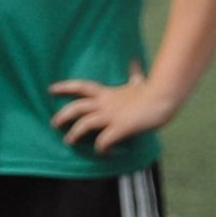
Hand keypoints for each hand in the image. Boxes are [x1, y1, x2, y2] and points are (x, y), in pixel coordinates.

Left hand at [49, 75, 179, 155]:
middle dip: (62, 116)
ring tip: (69, 141)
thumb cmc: (154, 90)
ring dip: (74, 134)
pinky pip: (104, 141)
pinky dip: (101, 149)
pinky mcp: (120, 128)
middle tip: (53, 124)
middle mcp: (106, 104)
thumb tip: (135, 63)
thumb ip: (133, 75)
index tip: (51, 89)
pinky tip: (102, 153)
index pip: (81, 87)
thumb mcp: (140, 81)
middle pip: (76, 108)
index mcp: (108, 93)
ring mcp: (112, 116)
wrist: (164, 97)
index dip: (65, 87)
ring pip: (84, 125)